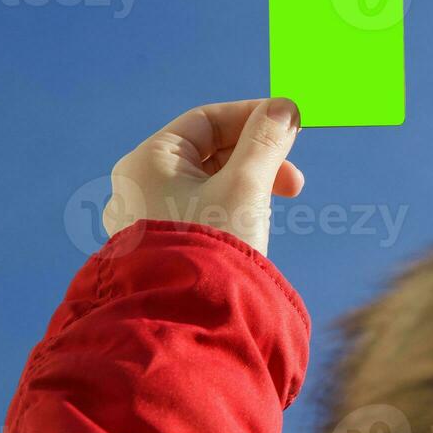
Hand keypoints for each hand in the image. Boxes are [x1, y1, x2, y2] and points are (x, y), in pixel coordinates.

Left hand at [106, 99, 302, 255]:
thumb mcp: (247, 185)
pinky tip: (254, 229)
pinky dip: (233, 209)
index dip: (253, 117)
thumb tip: (284, 108)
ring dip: (250, 185)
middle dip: (258, 158)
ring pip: (208, 184)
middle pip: (208, 152)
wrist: (186, 324)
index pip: (206, 120)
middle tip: (295, 182)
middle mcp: (138, 188)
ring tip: (274, 208)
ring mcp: (146, 222)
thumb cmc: (212, 246)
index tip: (292, 126)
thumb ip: (266, 141)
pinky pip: (201, 213)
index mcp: (148, 162)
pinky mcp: (161, 250)